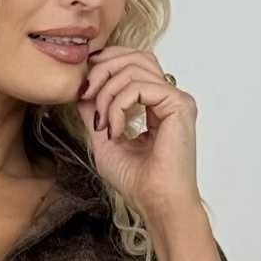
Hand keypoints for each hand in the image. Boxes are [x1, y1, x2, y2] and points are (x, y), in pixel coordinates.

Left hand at [77, 46, 200, 226]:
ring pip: (134, 68)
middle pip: (134, 57)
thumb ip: (96, 111)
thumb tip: (82, 88)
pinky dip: (119, 106)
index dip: (104, 67)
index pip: (132, 64)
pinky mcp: (178, 104)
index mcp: (155, 103)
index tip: (82, 90)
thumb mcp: (104, 138)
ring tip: (103, 124)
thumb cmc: (137, 181)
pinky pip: (139, 87)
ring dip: (107, 93)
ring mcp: (175, 99)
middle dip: (102, 70)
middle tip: (85, 95)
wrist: (155, 203)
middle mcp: (168, 98)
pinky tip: (116, 130)